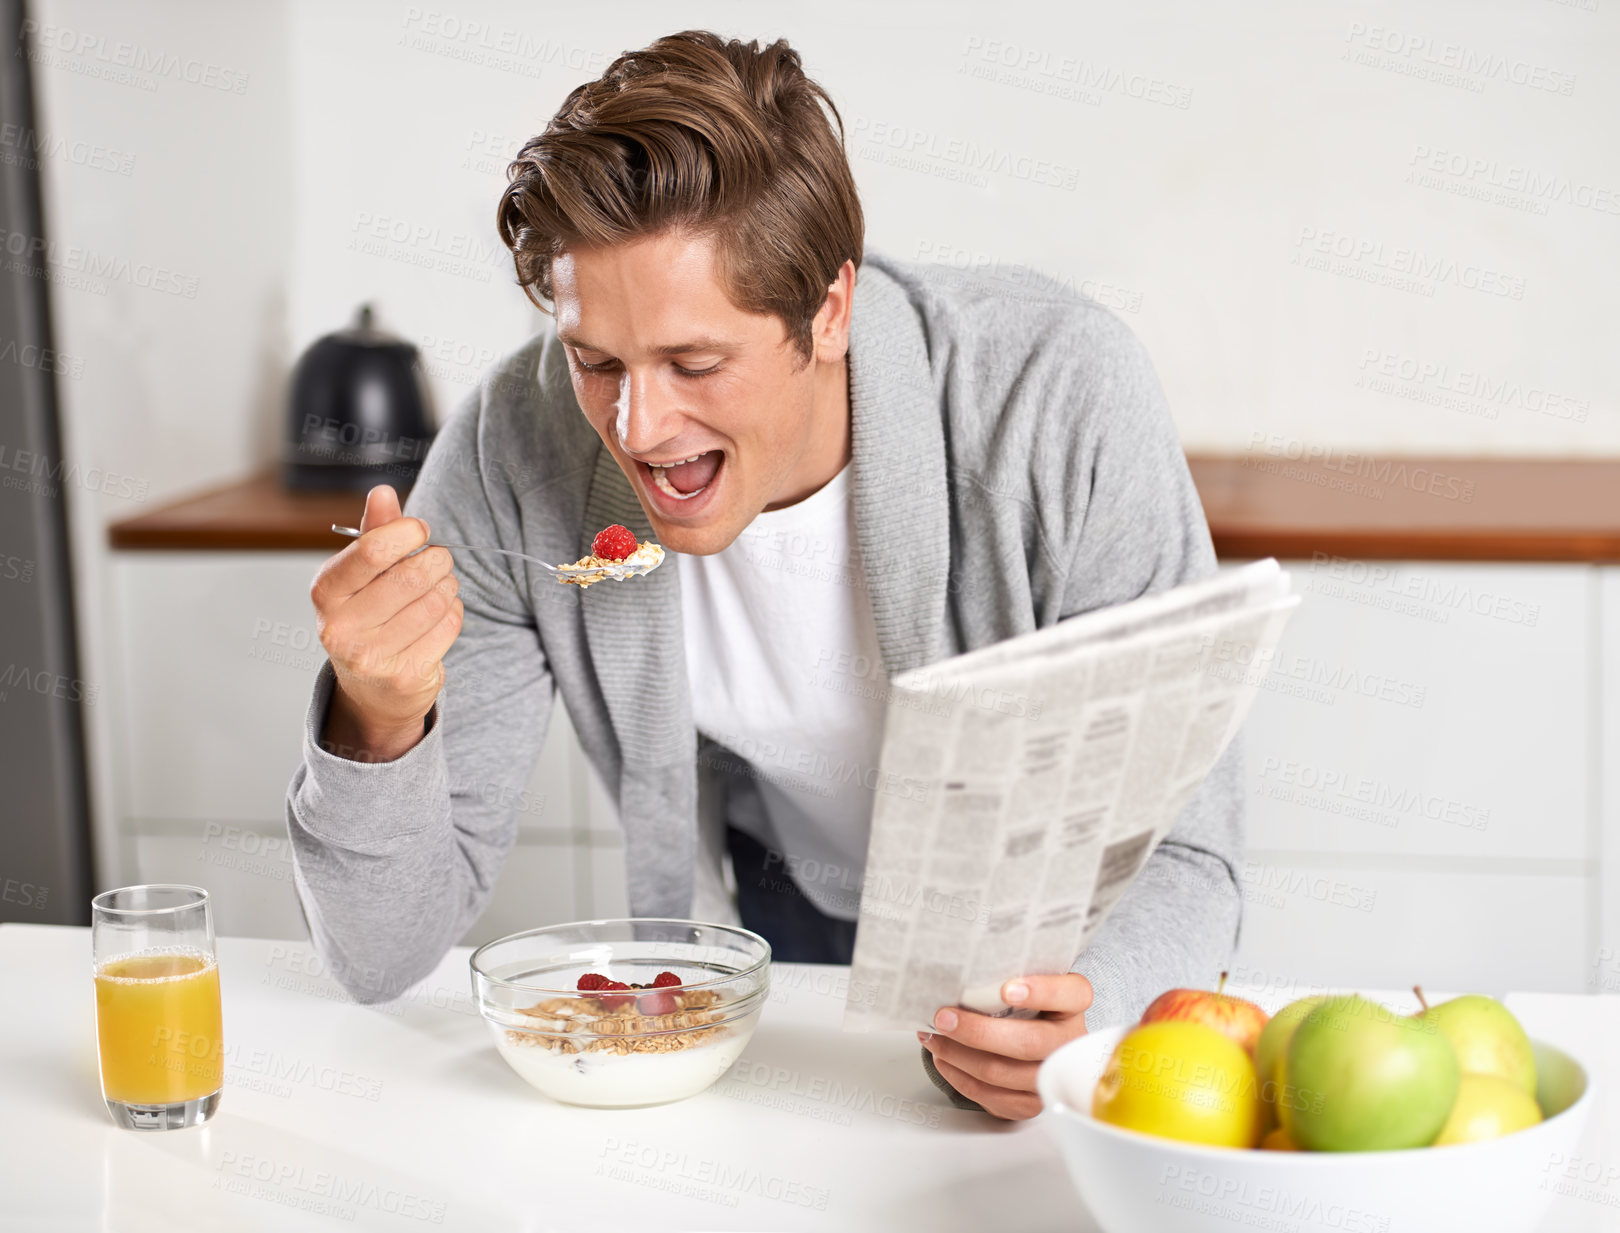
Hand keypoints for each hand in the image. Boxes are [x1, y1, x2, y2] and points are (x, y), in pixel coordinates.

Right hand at [311, 485, 462, 761]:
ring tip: (438, 588)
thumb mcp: (362, 573)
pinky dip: (453, 613)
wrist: (373, 688)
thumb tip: (383, 492)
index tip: (420, 530)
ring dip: (447, 587)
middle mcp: (341, 628)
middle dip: (436, 561)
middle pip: (412, 576)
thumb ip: (375, 532)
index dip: (407, 533)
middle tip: (439, 559)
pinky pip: (448, 626)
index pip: (371, 552)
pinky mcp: (405, 676)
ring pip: (436, 601)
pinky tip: (439, 616)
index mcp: (325, 592)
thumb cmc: (369, 615)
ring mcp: (372, 657)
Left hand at [920, 973, 1092, 1119]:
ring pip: (1002, 1072)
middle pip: (1029, 1042)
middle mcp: (1070, 1043)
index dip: (1042, 992)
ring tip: (933, 1036)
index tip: (1006, 989)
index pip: (1072, 994)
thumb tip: (959, 972)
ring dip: (958, 1055)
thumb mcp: (1025, 981)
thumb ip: (1006, 974)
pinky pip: (992, 1097)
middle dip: (978, 1031)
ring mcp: (1052, 1077)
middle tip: (943, 1017)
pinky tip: (943, 1058)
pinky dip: (959, 1076)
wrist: (1036, 1039)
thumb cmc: (1024, 1004)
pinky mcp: (1031, 1104)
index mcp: (1073, 1004)